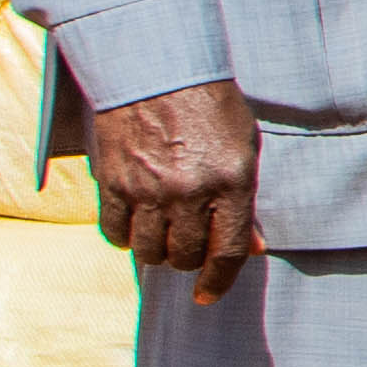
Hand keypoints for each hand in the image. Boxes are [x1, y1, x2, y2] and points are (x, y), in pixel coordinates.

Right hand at [91, 77, 265, 294]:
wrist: (157, 70)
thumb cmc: (210, 107)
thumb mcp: (244, 149)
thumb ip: (247, 201)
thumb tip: (253, 248)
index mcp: (232, 182)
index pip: (228, 252)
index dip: (218, 281)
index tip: (206, 296)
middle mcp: (190, 191)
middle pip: (185, 256)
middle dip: (189, 260)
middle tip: (189, 245)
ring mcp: (148, 189)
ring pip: (149, 252)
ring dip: (157, 251)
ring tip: (163, 233)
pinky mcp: (113, 182)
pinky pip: (114, 233)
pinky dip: (124, 237)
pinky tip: (135, 224)